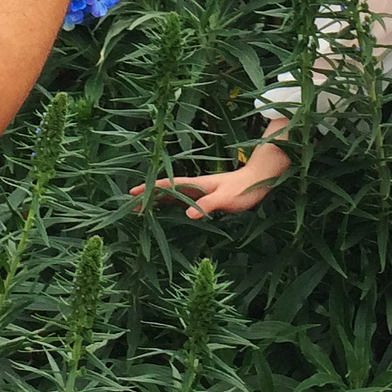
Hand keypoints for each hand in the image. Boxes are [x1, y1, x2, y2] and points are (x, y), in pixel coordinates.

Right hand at [130, 143, 291, 219]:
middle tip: (131, 205)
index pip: (168, 185)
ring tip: (143, 208)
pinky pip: (184, 200)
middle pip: (167, 190)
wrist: (261, 178)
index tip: (133, 193)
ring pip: (174, 195)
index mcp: (197, 184)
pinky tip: (169, 211)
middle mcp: (196, 186)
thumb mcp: (227, 198)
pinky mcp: (208, 197)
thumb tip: (188, 213)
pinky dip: (171, 204)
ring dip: (158, 200)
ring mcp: (201, 191)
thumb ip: (209, 204)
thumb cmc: (245, 188)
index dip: (150, 189)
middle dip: (149, 196)